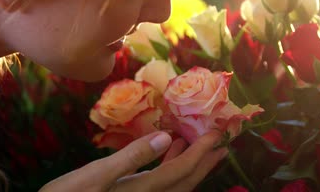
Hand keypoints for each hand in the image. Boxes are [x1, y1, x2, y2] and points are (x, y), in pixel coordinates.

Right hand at [39, 130, 227, 191]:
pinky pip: (161, 182)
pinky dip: (170, 166)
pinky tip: (169, 149)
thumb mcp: (96, 175)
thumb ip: (132, 157)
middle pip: (186, 181)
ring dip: (191, 163)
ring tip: (203, 144)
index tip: (218, 133)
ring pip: (176, 183)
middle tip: (224, 141)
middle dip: (206, 161)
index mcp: (142, 191)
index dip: (202, 152)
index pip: (181, 171)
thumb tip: (167, 138)